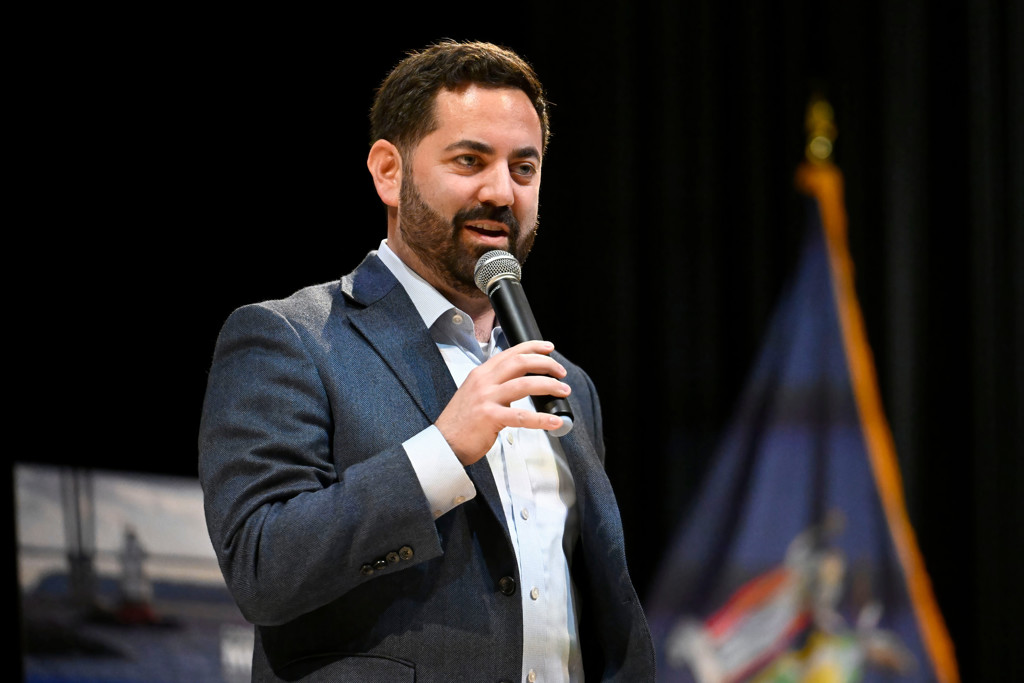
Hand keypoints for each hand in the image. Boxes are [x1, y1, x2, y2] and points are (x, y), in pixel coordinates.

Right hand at [435, 340, 570, 464]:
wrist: (444, 443)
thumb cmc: (460, 422)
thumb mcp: (474, 394)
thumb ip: (494, 385)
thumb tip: (520, 382)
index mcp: (481, 374)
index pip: (510, 353)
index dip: (532, 348)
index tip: (549, 348)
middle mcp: (484, 382)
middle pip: (520, 363)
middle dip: (546, 364)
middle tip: (561, 371)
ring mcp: (486, 399)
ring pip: (525, 384)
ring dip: (549, 386)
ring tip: (563, 390)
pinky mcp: (490, 417)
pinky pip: (522, 416)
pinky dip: (541, 418)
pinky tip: (553, 421)